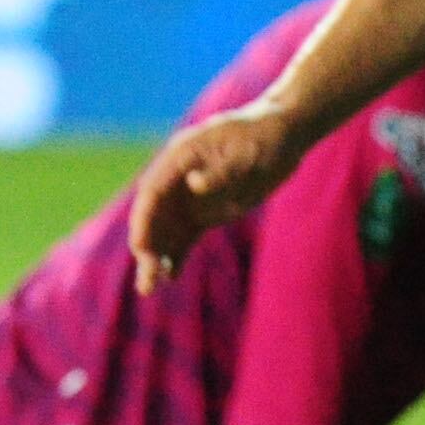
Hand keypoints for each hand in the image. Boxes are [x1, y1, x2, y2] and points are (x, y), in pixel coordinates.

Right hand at [124, 97, 304, 288]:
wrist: (283, 136)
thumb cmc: (265, 137)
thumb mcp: (248, 151)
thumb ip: (221, 170)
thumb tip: (195, 185)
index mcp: (180, 157)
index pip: (152, 191)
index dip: (144, 220)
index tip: (141, 247)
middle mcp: (178, 179)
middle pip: (153, 215)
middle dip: (146, 246)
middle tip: (147, 278)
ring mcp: (191, 196)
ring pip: (165, 230)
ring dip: (155, 257)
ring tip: (149, 288)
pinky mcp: (206, 212)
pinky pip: (185, 236)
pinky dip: (176, 255)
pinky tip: (171, 276)